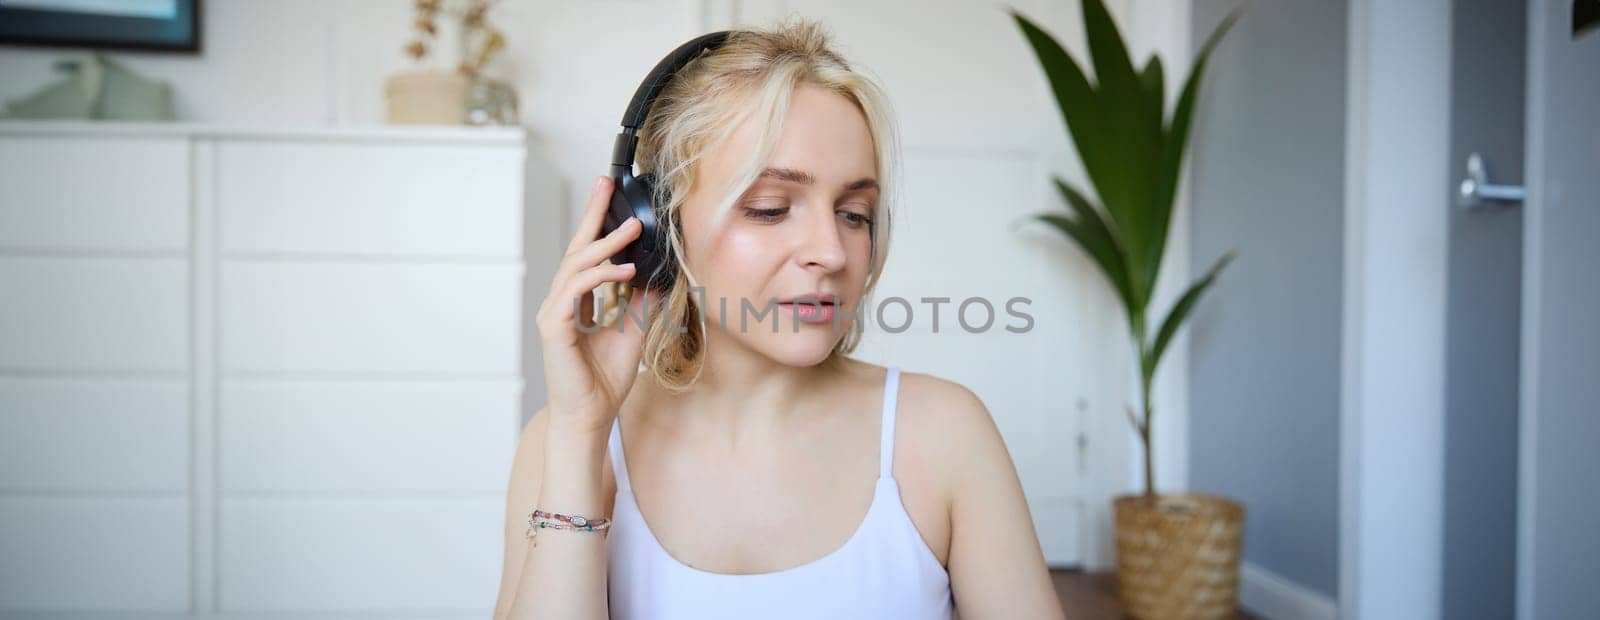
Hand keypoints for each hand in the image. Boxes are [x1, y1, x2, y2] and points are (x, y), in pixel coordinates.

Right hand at [535, 176, 660, 434]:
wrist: (590, 416)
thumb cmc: (605, 379)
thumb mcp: (633, 330)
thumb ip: (642, 301)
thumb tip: (661, 272)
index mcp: (576, 300)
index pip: (585, 253)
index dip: (596, 222)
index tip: (608, 192)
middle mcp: (561, 302)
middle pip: (575, 248)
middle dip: (592, 215)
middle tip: (606, 185)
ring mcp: (554, 314)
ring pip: (575, 266)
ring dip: (603, 245)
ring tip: (631, 229)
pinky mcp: (553, 329)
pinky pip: (573, 293)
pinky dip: (598, 277)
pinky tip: (623, 270)